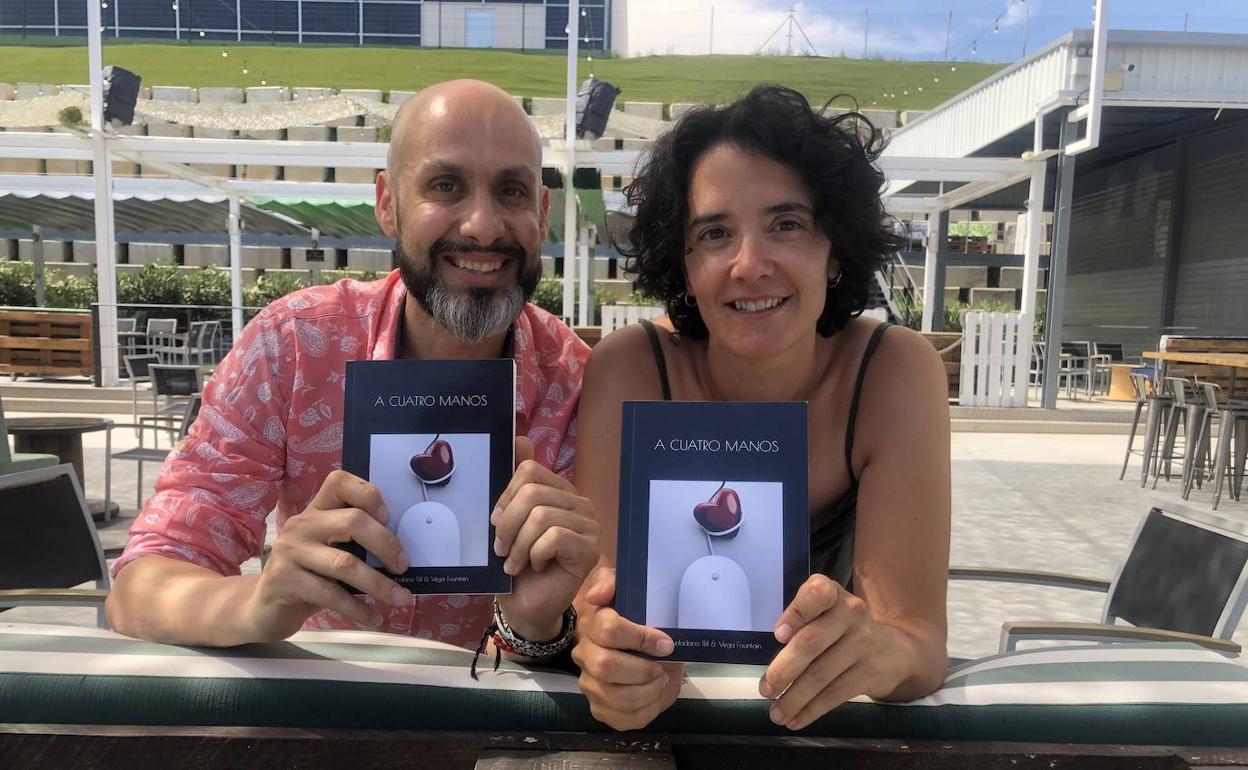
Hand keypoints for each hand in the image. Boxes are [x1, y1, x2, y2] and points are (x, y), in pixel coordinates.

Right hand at [243, 469, 411, 641]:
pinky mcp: (284, 580)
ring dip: (379, 584)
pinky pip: (330, 595)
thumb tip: (403, 556)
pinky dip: (357, 609)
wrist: (263, 608)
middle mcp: (302, 525)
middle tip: (403, 566)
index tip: (388, 517)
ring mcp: (290, 551)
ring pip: (345, 563)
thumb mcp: (331, 554)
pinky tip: (373, 618)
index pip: (339, 482)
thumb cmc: (309, 578)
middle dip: (386, 544)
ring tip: (401, 599)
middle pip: (352, 521)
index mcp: (317, 511)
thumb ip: (356, 545)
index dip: (368, 494)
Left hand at [492, 437, 599, 641]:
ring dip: (518, 544)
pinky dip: (534, 554)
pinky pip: (554, 536)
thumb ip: (513, 484)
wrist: (525, 607)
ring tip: (514, 562)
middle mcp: (579, 503)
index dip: (506, 496)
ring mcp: (589, 525)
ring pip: (541, 515)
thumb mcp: (507, 521)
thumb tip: (519, 438)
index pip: (530, 470)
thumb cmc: (516, 564)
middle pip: (533, 493)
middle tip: (501, 549)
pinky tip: (535, 566)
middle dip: (507, 524)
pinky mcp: (590, 548)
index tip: (496, 523)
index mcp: (559, 491)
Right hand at [572, 567, 683, 729]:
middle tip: (661, 666)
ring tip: (661, 680)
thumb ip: (611, 582)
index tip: (666, 643)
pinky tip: (654, 696)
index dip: (641, 638)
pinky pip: (623, 720)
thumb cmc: (637, 616)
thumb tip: (598, 595)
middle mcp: (585, 655)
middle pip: (606, 666)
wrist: (641, 645)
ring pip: (616, 697)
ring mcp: (590, 684)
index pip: (609, 630)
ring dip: (648, 691)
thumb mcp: (625, 589)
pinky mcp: (600, 709)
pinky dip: (647, 710)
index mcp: (592, 624)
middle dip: (642, 669)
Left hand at [759, 574, 907, 729]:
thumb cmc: (842, 630)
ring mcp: (864, 643)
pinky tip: (796, 719)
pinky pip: (835, 694)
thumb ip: (801, 626)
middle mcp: (851, 613)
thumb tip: (774, 664)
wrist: (893, 652)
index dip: (796, 613)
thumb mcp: (825, 614)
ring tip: (776, 713)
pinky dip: (811, 710)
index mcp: (833, 594)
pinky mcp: (871, 672)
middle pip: (812, 642)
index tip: (778, 635)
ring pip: (822, 675)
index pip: (816, 593)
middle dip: (784, 670)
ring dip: (794, 698)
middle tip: (765, 689)